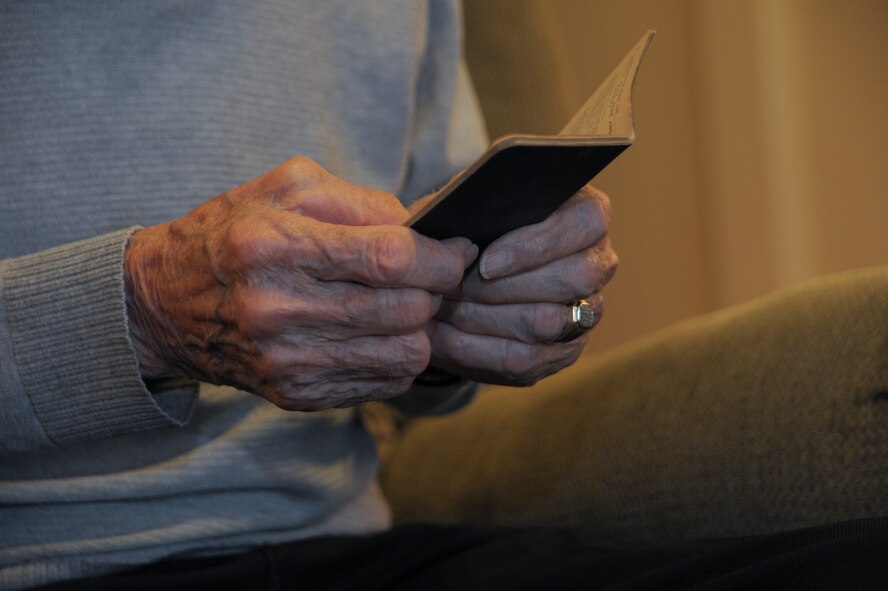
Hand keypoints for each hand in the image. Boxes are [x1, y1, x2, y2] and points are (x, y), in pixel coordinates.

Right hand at [124, 156, 475, 409]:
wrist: (163, 305)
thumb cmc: (233, 234)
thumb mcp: (287, 189)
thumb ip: (361, 201)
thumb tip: (426, 229)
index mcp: (276, 246)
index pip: (390, 259)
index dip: (441, 256)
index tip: (457, 249)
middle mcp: (278, 310)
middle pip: (405, 311)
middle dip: (435, 291)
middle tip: (430, 275)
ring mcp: (286, 360)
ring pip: (405, 354)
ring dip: (420, 327)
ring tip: (404, 304)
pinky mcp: (294, 394)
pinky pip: (383, 383)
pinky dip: (396, 357)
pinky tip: (377, 333)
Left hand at [426, 185, 617, 385]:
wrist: (463, 273)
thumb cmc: (470, 227)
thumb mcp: (467, 205)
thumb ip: (473, 208)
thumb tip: (464, 243)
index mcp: (586, 214)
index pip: (587, 223)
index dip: (536, 245)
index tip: (486, 263)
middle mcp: (598, 261)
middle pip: (574, 277)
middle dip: (505, 287)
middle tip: (455, 289)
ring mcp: (588, 309)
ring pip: (549, 322)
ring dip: (487, 318)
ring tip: (446, 308)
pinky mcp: (565, 349)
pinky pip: (528, 358)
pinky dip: (479, 348)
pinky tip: (446, 335)